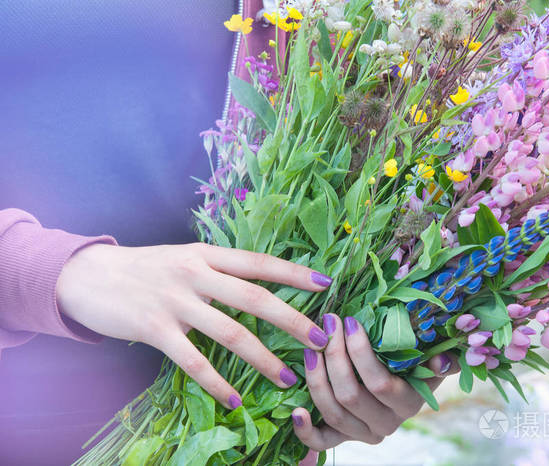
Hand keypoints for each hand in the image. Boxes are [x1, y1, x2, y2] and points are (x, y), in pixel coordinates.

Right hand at [56, 242, 331, 408]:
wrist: (86, 275)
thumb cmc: (144, 268)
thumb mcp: (183, 258)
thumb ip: (217, 269)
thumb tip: (258, 283)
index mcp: (206, 255)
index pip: (258, 262)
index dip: (293, 273)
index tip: (326, 283)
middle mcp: (195, 274)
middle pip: (254, 297)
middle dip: (292, 319)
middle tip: (320, 338)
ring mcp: (175, 301)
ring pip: (230, 332)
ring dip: (262, 358)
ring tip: (287, 377)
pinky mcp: (155, 328)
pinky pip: (194, 361)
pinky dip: (217, 382)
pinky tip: (234, 400)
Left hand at [291, 313, 458, 450]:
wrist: (403, 385)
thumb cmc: (415, 363)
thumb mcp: (431, 359)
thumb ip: (441, 359)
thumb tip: (442, 359)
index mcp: (407, 404)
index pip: (379, 382)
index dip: (360, 352)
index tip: (349, 322)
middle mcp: (385, 424)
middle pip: (350, 395)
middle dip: (334, 356)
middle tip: (327, 325)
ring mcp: (362, 433)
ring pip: (333, 412)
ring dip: (316, 378)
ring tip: (310, 349)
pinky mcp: (341, 437)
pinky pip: (321, 442)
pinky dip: (305, 430)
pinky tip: (295, 410)